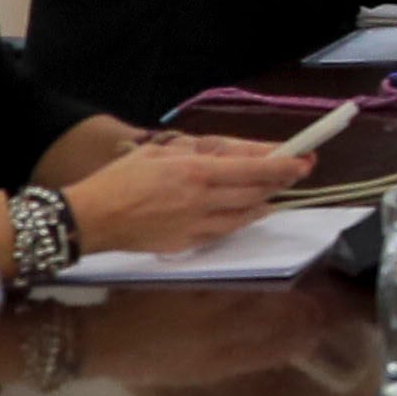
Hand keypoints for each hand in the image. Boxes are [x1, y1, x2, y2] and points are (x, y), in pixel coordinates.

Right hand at [62, 134, 305, 258]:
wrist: (91, 218)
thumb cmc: (121, 179)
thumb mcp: (159, 152)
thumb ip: (198, 151)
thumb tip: (234, 154)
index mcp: (195, 171)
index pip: (253, 167)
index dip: (283, 163)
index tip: (304, 158)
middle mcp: (202, 199)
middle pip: (256, 191)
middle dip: (282, 180)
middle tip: (300, 170)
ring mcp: (197, 225)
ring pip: (246, 214)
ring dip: (266, 202)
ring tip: (277, 191)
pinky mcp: (188, 244)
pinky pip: (226, 231)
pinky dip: (242, 220)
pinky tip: (250, 212)